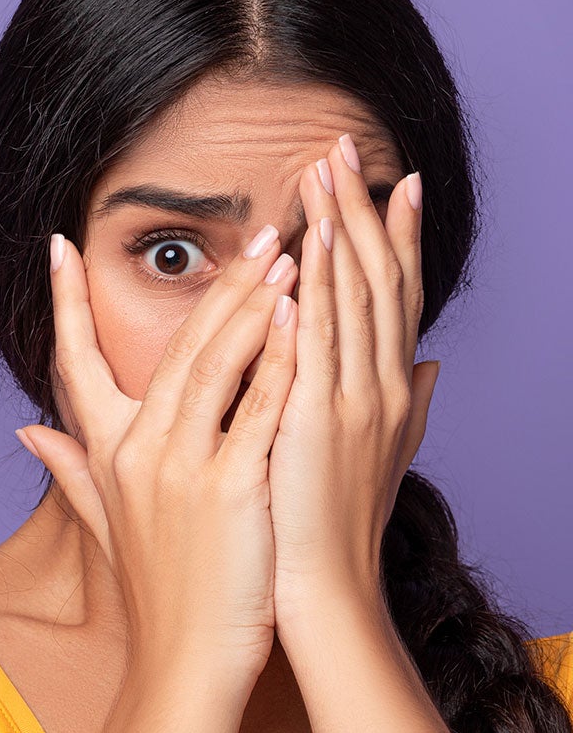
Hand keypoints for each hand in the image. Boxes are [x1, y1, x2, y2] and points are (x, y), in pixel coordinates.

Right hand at [20, 226, 300, 676]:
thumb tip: (26, 429)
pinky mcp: (228, 490)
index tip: (60, 243)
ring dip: (254, 305)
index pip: (73, 360)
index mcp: (105, 453)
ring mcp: (180, 468)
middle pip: (173, 348)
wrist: (184, 663)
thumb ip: (68, 468)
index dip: (64, 301)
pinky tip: (302, 321)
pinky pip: (259, 411)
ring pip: (215, 366)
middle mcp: (136, 451)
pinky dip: (280, 362)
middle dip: (217, 285)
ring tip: (289, 255)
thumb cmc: (158, 595)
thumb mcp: (104, 523)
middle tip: (258, 232)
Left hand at [269, 137, 438, 618]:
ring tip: (321, 176)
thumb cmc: (336, 523)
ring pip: (350, 301)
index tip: (393, 178)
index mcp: (390, 387)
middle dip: (363, 209)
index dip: (397, 234)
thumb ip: (404, 403)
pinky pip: (316, 351)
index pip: (396, 293)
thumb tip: (429, 367)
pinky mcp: (315, 425)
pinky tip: (304, 260)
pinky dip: (313, 303)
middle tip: (344, 147)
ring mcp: (353, 403)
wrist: (322, 585)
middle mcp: (381, 386)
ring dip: (336, 234)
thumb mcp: (379, 452)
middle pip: (378, 279)